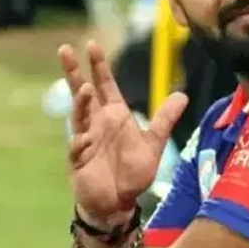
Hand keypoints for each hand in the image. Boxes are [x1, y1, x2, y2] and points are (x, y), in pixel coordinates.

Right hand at [60, 40, 187, 225]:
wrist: (119, 203)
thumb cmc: (133, 173)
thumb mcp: (153, 144)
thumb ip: (164, 120)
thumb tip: (183, 96)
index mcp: (114, 116)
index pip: (105, 85)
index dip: (99, 66)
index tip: (92, 45)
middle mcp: (97, 123)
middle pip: (82, 92)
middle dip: (74, 72)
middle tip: (66, 49)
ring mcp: (85, 139)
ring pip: (78, 114)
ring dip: (80, 102)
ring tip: (85, 88)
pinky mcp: (78, 160)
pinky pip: (78, 147)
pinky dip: (80, 142)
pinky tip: (84, 139)